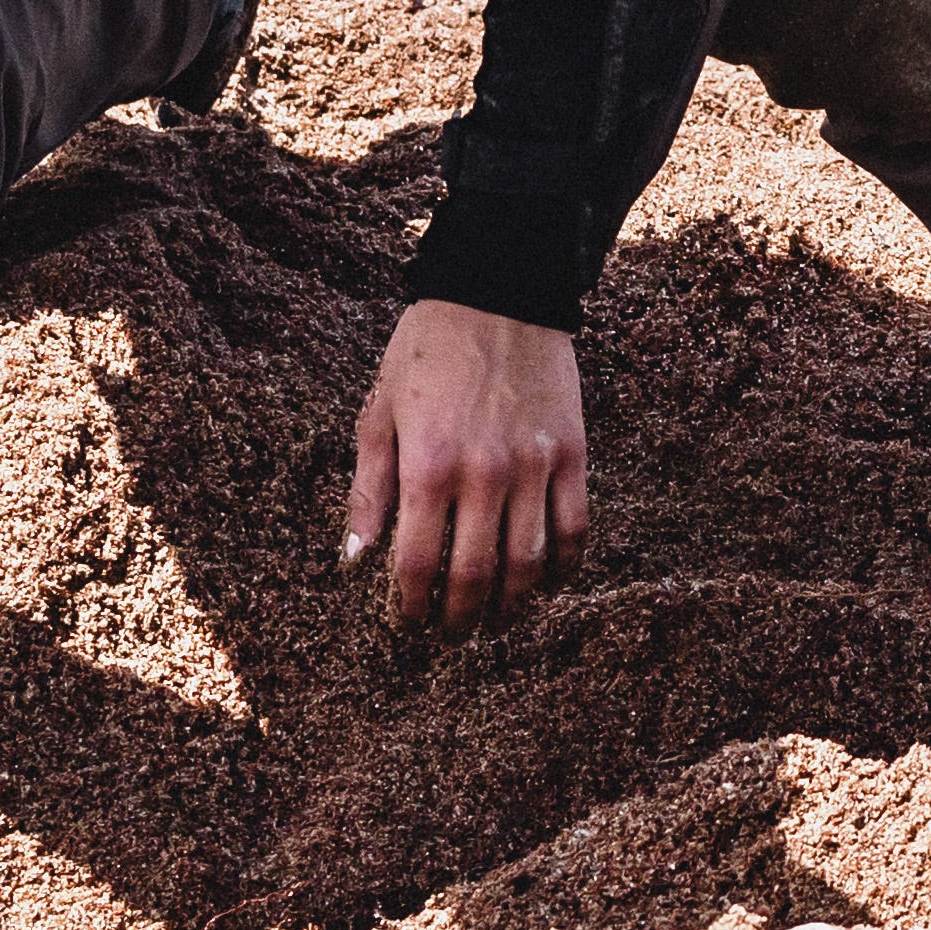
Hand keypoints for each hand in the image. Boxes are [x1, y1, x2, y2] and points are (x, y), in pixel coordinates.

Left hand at [347, 301, 589, 629]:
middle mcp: (483, 475)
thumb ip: (368, 489)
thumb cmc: (426, 349)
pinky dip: (562, 566)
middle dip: (459, 620)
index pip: (417, 564)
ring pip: (528, 564)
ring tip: (495, 622)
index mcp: (428, 466)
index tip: (406, 625)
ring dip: (510, 606)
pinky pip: (574, 528)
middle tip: (450, 637)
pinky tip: (545, 582)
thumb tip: (356, 559)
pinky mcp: (572, 455)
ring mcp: (535, 467)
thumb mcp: (379, 412)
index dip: (410, 608)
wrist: (497, 291)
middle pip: (475, 577)